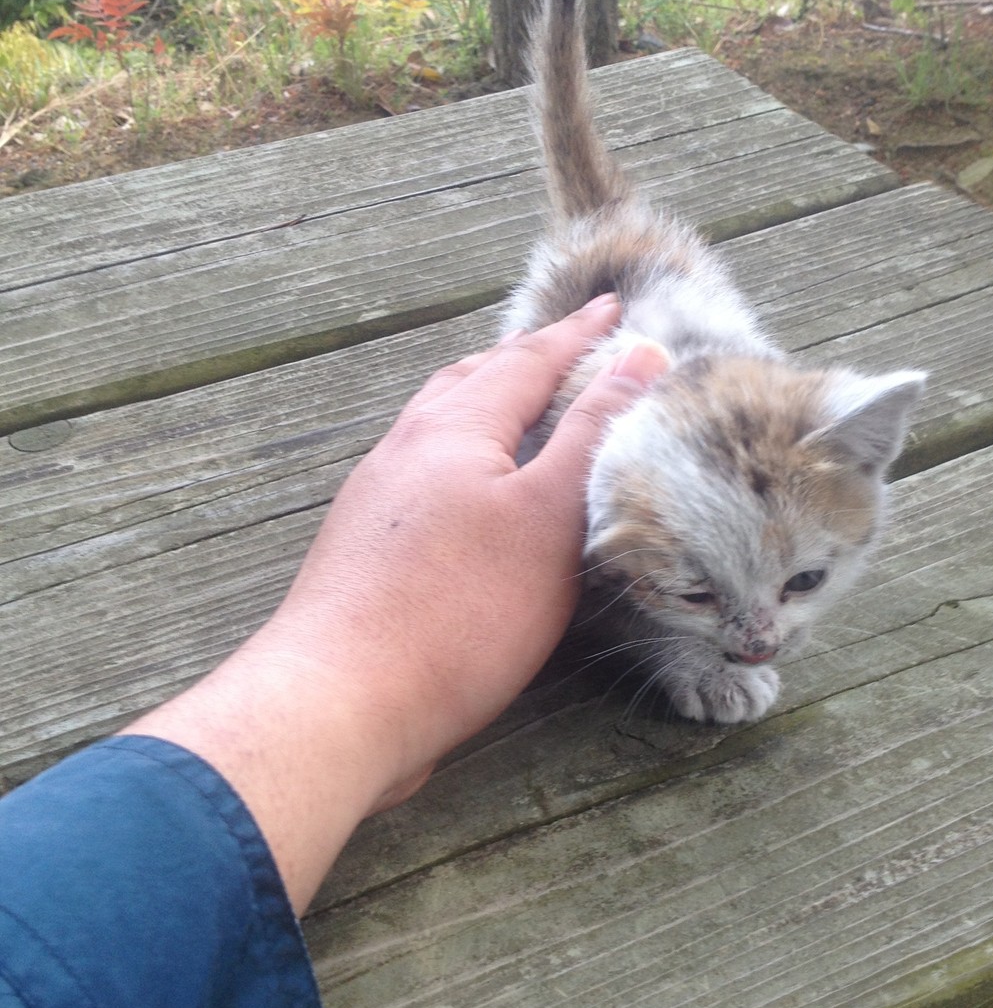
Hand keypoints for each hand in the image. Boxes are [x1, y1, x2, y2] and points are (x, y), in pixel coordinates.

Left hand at [129, 297, 668, 910]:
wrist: (339, 703)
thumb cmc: (459, 610)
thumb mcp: (547, 516)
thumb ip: (592, 432)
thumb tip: (638, 351)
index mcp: (455, 429)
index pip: (526, 361)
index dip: (576, 335)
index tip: (612, 305)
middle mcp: (407, 450)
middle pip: (469, 383)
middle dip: (521, 359)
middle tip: (564, 345)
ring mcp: (376, 501)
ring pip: (438, 428)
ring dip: (483, 405)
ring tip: (515, 404)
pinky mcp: (365, 552)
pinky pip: (422, 476)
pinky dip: (461, 459)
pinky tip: (470, 495)